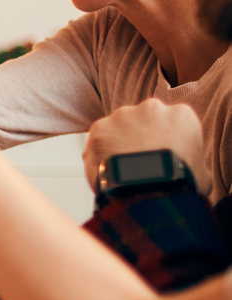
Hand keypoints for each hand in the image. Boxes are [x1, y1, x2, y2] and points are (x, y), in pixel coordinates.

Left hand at [83, 100, 209, 195]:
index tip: (158, 154)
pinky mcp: (100, 127)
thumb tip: (188, 167)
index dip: (162, 140)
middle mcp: (152, 107)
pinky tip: (106, 171)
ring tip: (121, 169)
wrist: (152, 192)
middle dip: (138, 137)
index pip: (169, 123)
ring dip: (117, 144)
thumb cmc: (181, 185)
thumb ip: (192, 159)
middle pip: (141, 121)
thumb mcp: (202, 172)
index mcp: (182, 115)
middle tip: (137, 161)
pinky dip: (98, 154)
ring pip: (117, 129)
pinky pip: (97, 140)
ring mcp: (123, 115)